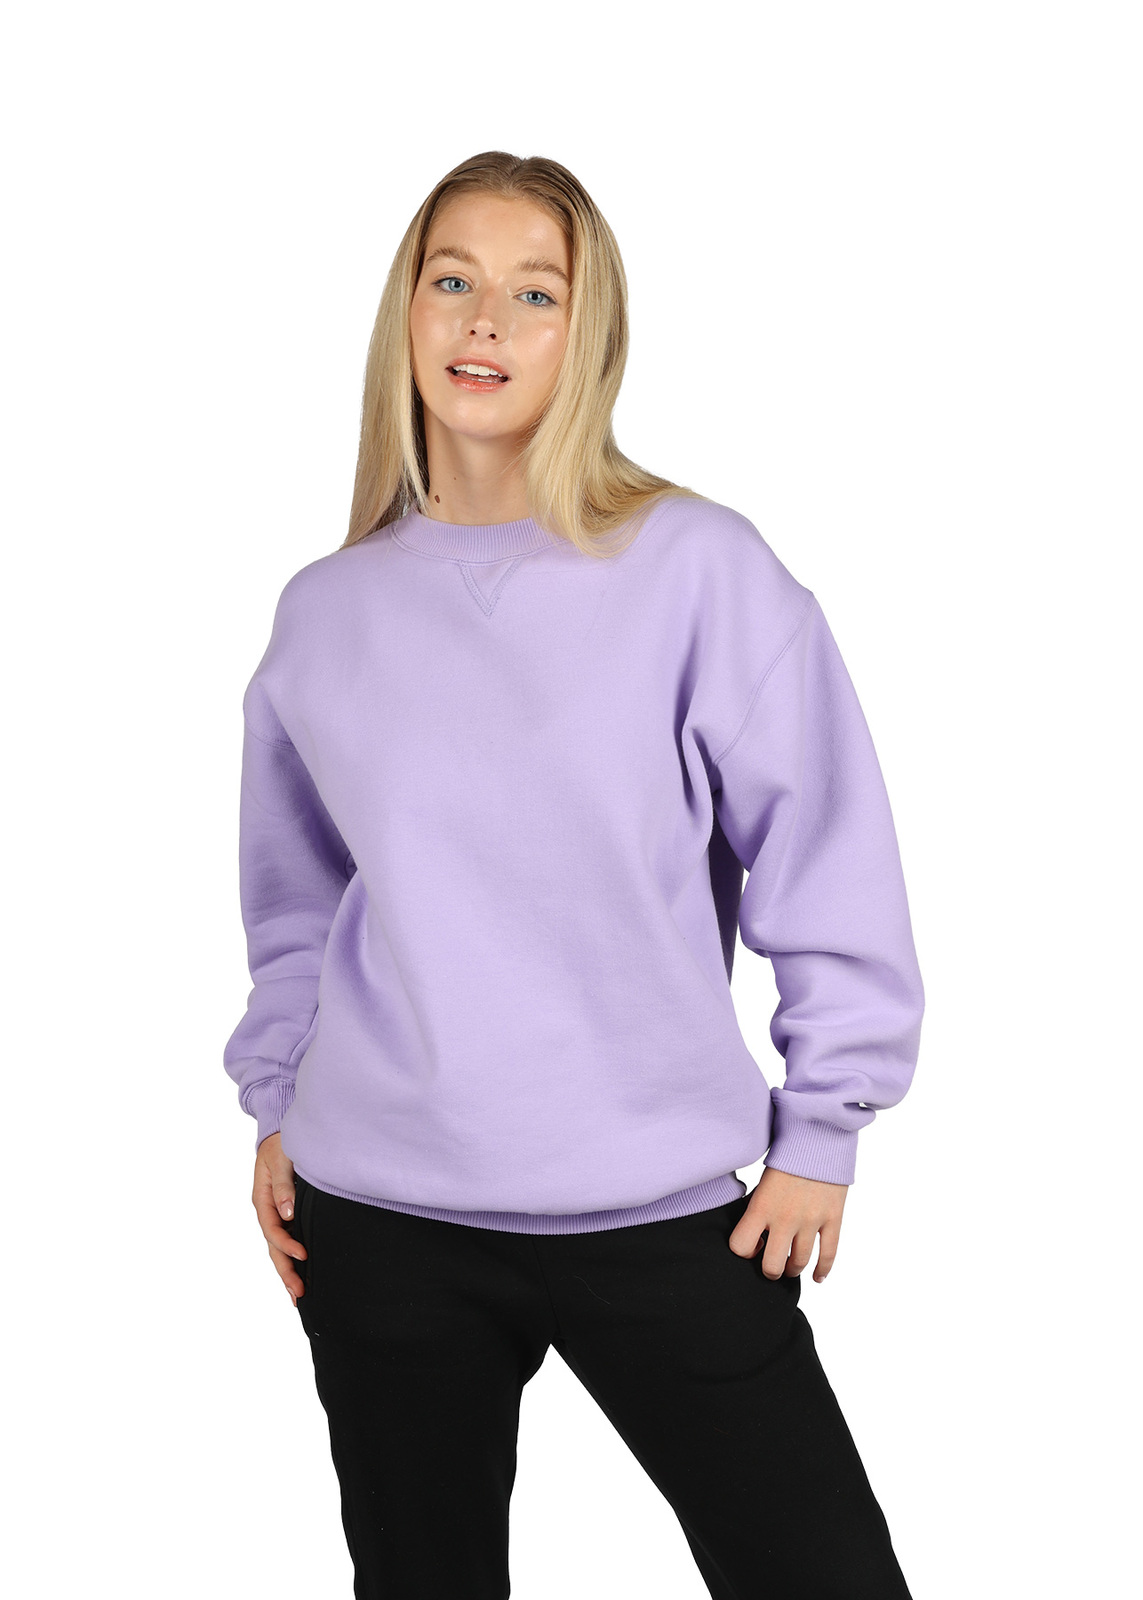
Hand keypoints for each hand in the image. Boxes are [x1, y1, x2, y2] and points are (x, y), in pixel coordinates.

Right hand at [253, 1131, 307, 1305]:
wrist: (281, 1133)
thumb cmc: (281, 1143)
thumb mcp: (280, 1158)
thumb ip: (282, 1184)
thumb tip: (286, 1212)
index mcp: (262, 1198)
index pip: (272, 1228)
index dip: (286, 1244)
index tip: (303, 1254)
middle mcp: (268, 1210)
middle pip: (273, 1246)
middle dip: (285, 1270)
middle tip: (298, 1293)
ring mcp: (276, 1213)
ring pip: (278, 1247)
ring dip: (287, 1270)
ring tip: (297, 1293)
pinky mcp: (286, 1213)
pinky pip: (286, 1238)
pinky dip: (290, 1256)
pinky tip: (300, 1271)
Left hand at [728, 1165, 847, 1283]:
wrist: (819, 1137)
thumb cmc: (787, 1155)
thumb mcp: (762, 1181)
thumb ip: (757, 1207)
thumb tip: (751, 1230)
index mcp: (761, 1207)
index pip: (741, 1246)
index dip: (743, 1251)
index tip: (752, 1246)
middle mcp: (785, 1218)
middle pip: (772, 1266)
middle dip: (770, 1270)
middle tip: (771, 1266)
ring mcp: (811, 1220)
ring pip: (800, 1263)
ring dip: (793, 1269)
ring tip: (791, 1266)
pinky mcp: (833, 1219)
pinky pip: (829, 1254)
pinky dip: (823, 1270)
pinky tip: (817, 1277)